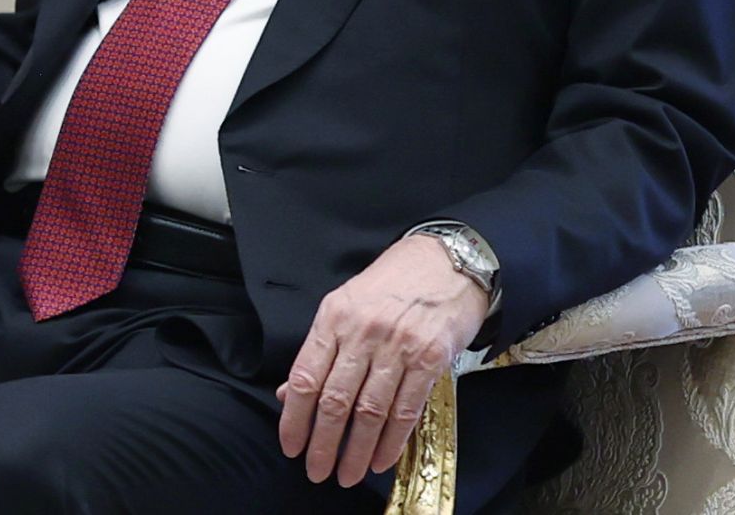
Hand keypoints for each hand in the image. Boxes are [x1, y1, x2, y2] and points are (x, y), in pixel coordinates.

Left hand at [277, 235, 487, 486]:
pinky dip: (391, 442)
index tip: (291, 446)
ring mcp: (398, 346)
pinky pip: (406, 410)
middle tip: (317, 472)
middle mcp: (363, 332)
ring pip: (370, 412)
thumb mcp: (345, 304)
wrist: (446, 261)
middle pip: (335, 401)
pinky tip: (380, 460)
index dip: (294, 419)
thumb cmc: (391, 283)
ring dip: (356, 451)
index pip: (305, 378)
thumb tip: (289, 394)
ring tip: (347, 474)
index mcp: (334, 317)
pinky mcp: (430, 359)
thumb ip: (320, 350)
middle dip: (323, 445)